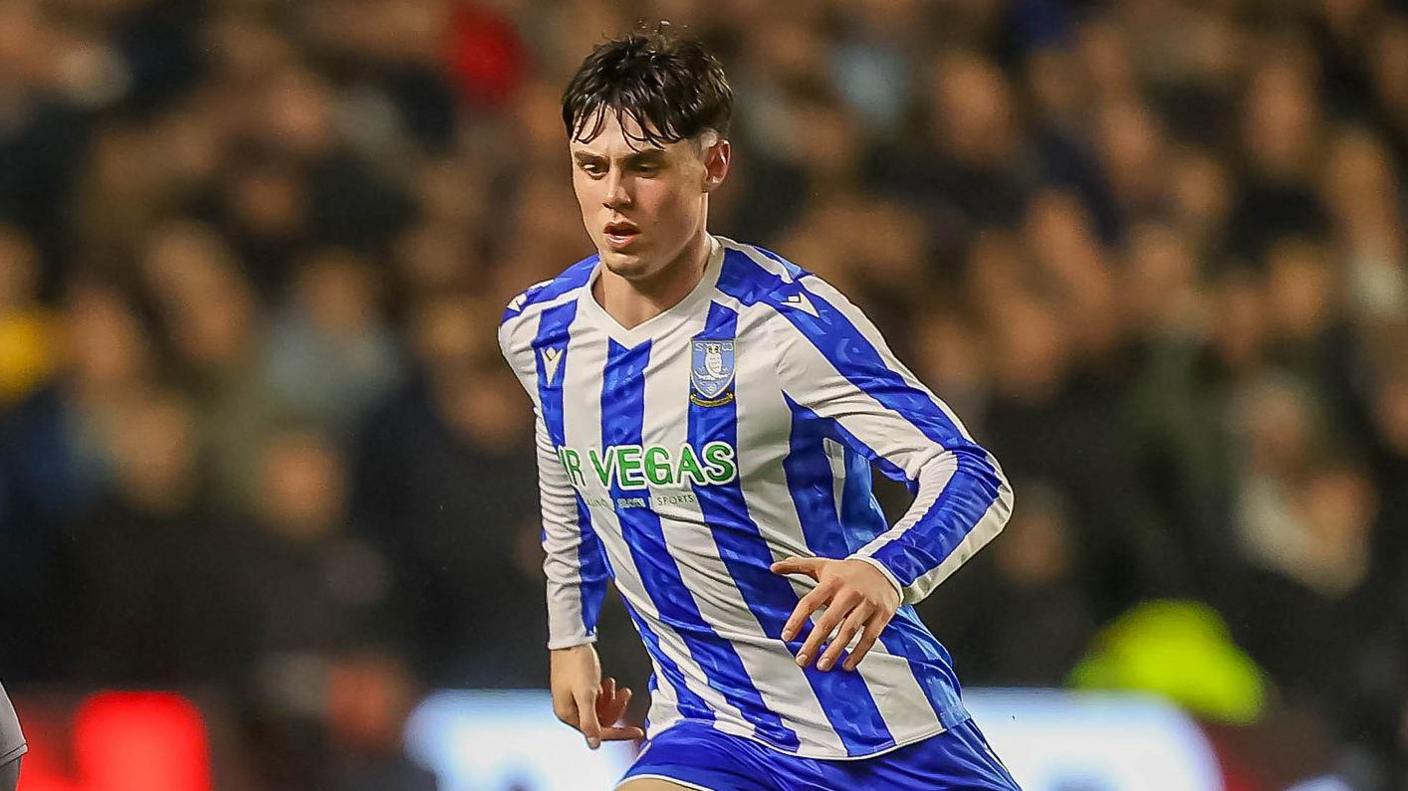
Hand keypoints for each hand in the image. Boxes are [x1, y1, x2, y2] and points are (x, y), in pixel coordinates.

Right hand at [549, 644, 644, 748]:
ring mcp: (575, 698)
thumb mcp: (586, 694)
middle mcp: (570, 709)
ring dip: (612, 699)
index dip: (618, 733)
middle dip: (615, 709)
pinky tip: (608, 681)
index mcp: (568, 714)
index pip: (597, 732)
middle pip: (600, 720)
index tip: (636, 732)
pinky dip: (606, 692)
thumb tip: (593, 745)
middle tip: (625, 695)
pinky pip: (598, 698)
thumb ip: (590, 721)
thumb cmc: (575, 663)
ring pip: (601, 708)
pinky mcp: (580, 688)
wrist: (571, 639)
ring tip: (617, 686)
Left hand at [771, 557, 900, 671]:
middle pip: (829, 621)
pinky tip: (847, 665)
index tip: (787, 637)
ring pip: (849, 631)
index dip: (797, 620)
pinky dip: (859, 653)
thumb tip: (773, 567)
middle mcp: (849, 593)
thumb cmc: (847, 571)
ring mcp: (867, 604)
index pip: (810, 602)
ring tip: (822, 665)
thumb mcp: (823, 565)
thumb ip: (798, 565)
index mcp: (832, 582)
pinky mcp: (882, 614)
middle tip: (802, 660)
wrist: (884, 567)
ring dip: (835, 651)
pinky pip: (869, 637)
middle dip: (814, 643)